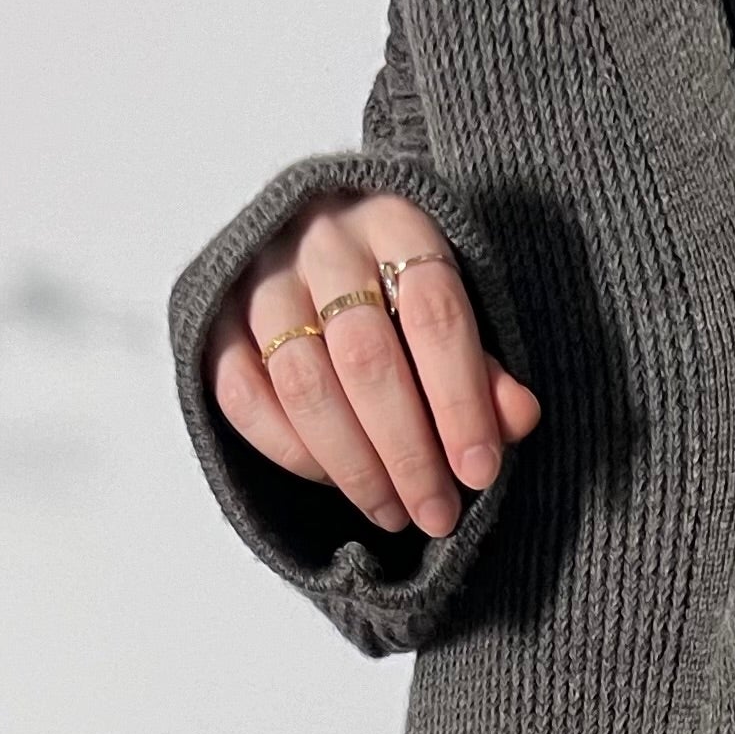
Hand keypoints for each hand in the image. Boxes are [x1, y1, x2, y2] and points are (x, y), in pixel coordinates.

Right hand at [203, 189, 539, 539]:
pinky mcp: (216, 317)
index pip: (434, 314)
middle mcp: (323, 238)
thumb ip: (487, 369)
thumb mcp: (460, 313)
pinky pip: (246, 398)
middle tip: (437, 513)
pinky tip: (334, 483)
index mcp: (397, 220)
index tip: (478, 472)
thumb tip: (518, 419)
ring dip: (353, 465)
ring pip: (304, 383)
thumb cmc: (402, 292)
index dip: (461, 401)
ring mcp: (261, 275)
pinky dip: (293, 453)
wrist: (319, 248)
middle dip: (408, 452)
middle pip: (366, 357)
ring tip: (393, 512)